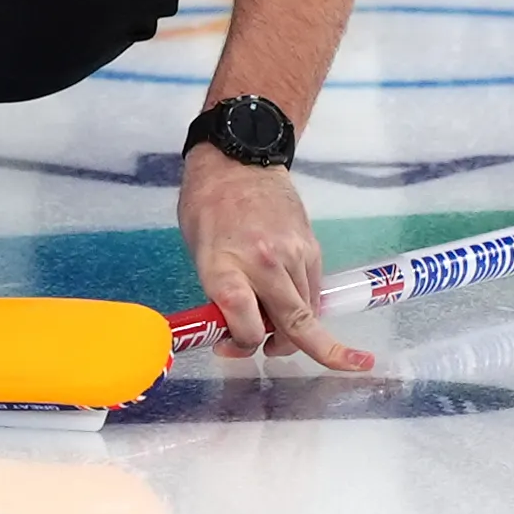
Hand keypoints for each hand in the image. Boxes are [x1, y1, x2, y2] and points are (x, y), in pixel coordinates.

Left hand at [177, 146, 372, 370]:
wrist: (240, 157)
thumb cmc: (207, 205)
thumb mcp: (199, 251)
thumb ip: (221, 293)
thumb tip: (238, 330)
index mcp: (224, 265)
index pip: (245, 324)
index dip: (242, 345)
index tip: (231, 346)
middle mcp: (262, 263)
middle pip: (294, 326)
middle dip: (294, 352)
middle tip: (283, 357)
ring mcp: (292, 254)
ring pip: (307, 312)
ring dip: (296, 328)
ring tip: (276, 324)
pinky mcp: (311, 246)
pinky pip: (314, 289)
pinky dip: (305, 303)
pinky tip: (289, 298)